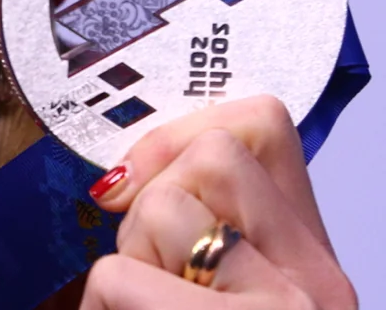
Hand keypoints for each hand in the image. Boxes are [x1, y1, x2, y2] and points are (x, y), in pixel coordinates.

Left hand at [80, 95, 355, 308]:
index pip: (264, 124)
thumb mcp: (212, 278)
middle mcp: (314, 276)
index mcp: (310, 258)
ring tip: (143, 304)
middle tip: (154, 272)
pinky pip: (117, 273)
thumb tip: (123, 178)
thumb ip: (201, 220)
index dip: (178, 139)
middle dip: (153, 206)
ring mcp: (281, 303)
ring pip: (161, 206)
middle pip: (210, 156)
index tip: (136, 184)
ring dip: (126, 259)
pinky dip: (101, 302)